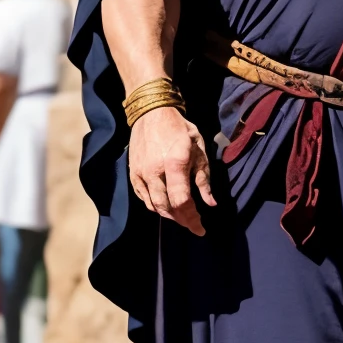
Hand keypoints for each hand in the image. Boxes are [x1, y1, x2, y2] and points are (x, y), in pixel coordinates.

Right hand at [127, 107, 215, 235]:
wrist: (152, 113)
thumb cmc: (180, 130)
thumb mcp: (199, 149)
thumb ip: (204, 179)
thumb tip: (210, 203)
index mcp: (175, 163)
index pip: (182, 201)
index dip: (192, 218)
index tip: (201, 228)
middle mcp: (155, 171)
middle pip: (167, 207)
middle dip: (182, 220)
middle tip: (194, 225)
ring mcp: (141, 173)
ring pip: (154, 205)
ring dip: (169, 215)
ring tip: (182, 217)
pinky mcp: (133, 174)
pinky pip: (143, 198)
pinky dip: (155, 207)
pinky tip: (166, 208)